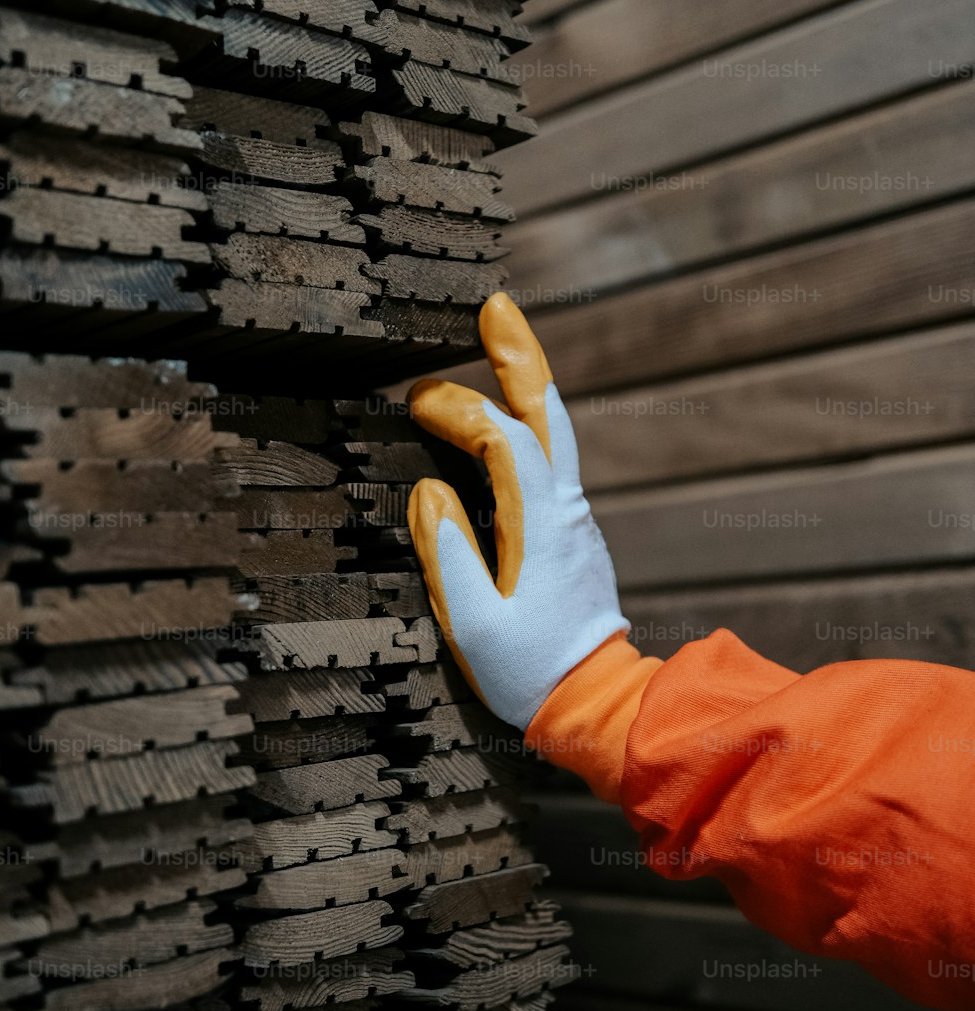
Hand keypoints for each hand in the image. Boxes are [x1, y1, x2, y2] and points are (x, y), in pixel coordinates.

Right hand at [408, 293, 630, 731]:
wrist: (597, 704)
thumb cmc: (531, 670)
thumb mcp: (474, 622)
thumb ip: (446, 553)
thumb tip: (427, 490)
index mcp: (540, 525)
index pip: (502, 441)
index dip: (459, 410)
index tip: (414, 404)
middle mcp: (565, 509)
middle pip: (547, 415)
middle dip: (519, 357)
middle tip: (494, 306)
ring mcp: (572, 518)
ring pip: (552, 434)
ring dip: (523, 385)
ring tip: (495, 342)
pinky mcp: (568, 533)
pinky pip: (546, 462)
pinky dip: (523, 425)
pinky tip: (499, 419)